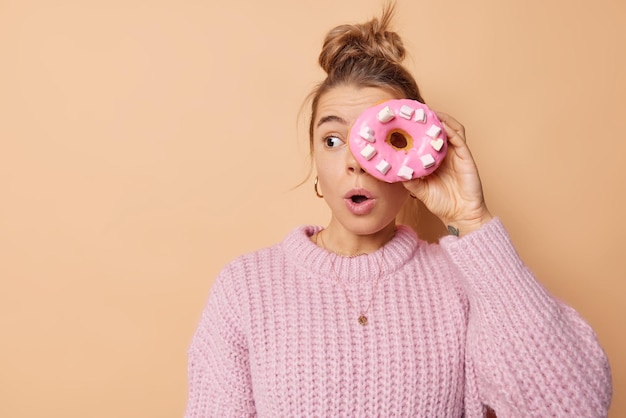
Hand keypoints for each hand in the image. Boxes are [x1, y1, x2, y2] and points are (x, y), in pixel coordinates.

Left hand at [403, 112, 491, 235]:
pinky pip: (459, 138)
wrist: (460, 215)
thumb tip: (393, 171)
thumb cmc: (442, 204)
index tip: (406, 120)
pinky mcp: (466, 157)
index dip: (419, 128)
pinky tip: (440, 124)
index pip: (428, 138)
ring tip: (428, 111)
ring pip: (451, 128)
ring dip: (441, 118)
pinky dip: (450, 129)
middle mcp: (447, 153)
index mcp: (436, 159)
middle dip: (429, 118)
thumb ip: (409, 179)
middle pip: (440, 129)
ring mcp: (457, 154)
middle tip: (415, 109)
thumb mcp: (419, 190)